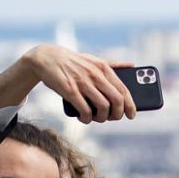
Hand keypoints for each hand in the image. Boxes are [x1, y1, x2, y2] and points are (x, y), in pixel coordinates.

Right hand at [0, 45, 136, 123]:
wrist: (46, 58)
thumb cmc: (73, 62)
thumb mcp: (94, 59)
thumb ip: (113, 64)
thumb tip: (132, 64)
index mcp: (103, 67)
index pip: (123, 89)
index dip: (130, 105)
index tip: (132, 115)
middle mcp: (95, 75)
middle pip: (116, 100)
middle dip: (117, 114)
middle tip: (113, 118)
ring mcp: (83, 83)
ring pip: (103, 107)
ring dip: (102, 118)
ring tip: (97, 118)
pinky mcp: (70, 91)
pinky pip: (85, 110)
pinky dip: (87, 118)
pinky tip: (85, 118)